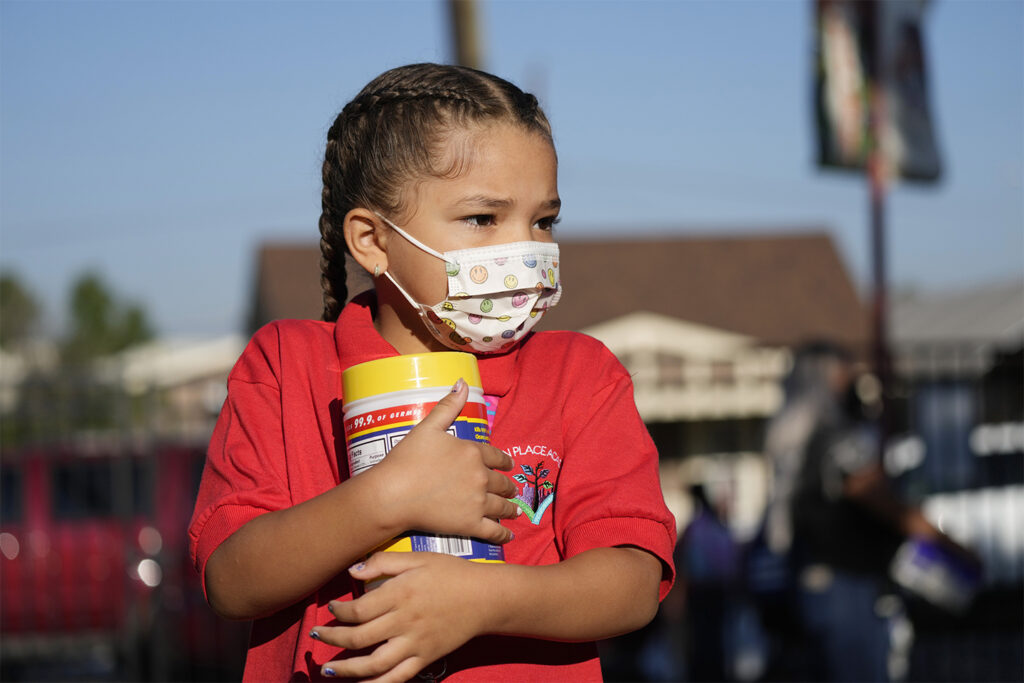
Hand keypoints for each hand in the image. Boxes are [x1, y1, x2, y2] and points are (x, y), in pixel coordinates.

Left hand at [313, 552, 488, 681]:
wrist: (486, 597)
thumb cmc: (452, 573)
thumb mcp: (419, 557)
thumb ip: (384, 562)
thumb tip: (353, 571)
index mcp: (401, 593)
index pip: (358, 609)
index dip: (338, 612)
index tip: (332, 608)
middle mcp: (405, 621)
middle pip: (359, 637)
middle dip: (333, 638)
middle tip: (318, 635)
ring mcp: (416, 643)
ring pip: (374, 664)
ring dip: (347, 669)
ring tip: (328, 669)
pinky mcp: (426, 658)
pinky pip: (398, 677)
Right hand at [370, 379, 518, 544]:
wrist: (393, 493)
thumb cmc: (407, 458)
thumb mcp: (428, 426)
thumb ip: (449, 406)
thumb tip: (462, 382)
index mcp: (473, 452)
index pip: (497, 456)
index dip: (504, 461)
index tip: (509, 465)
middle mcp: (481, 476)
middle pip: (502, 482)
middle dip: (508, 486)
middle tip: (511, 490)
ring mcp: (477, 502)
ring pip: (502, 506)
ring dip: (511, 508)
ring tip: (515, 510)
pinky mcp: (470, 525)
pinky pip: (494, 531)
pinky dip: (504, 534)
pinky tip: (509, 535)